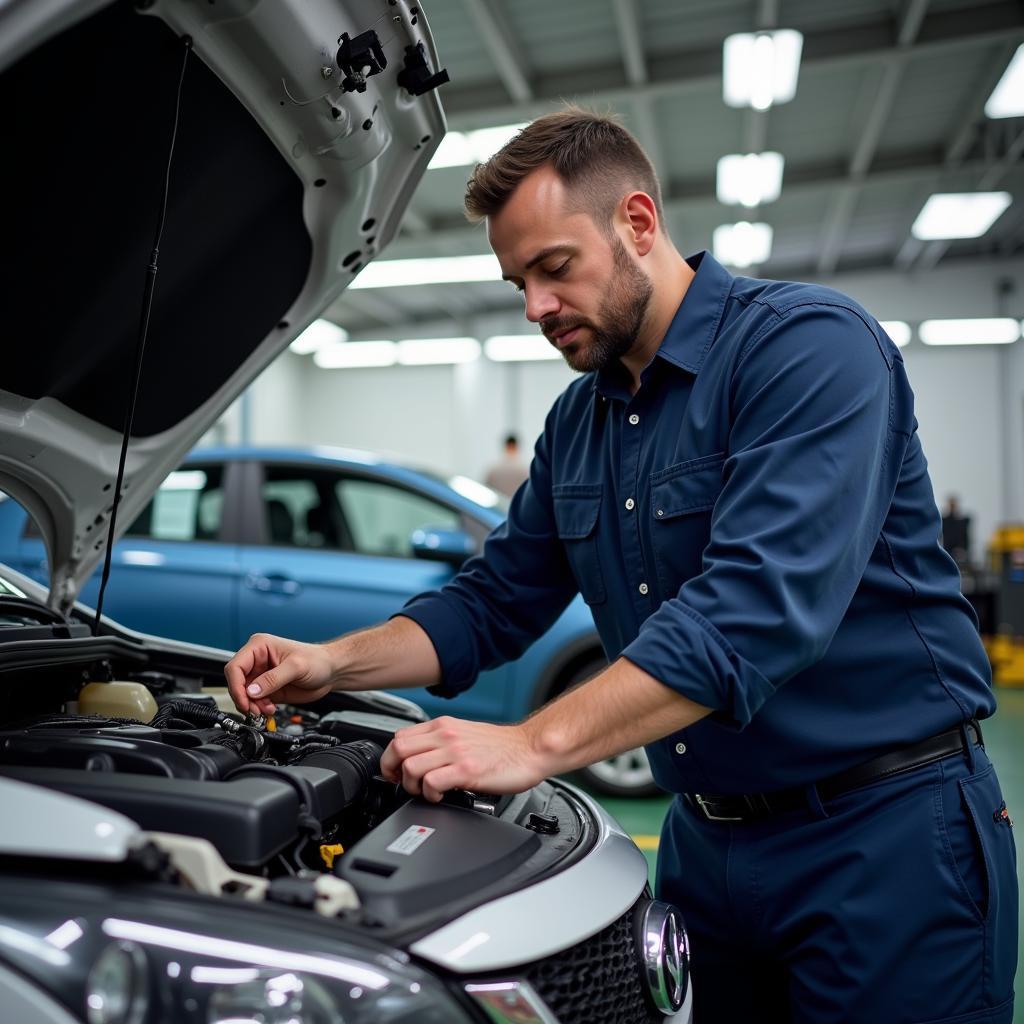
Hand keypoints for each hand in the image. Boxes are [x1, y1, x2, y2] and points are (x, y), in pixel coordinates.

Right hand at [224, 632, 336, 714]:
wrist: (330, 671)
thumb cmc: (317, 660)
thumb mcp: (296, 667)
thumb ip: (273, 679)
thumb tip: (252, 691)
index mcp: (259, 646)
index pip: (235, 666)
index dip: (236, 686)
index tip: (245, 700)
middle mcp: (257, 660)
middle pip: (236, 682)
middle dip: (244, 699)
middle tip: (255, 710)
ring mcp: (261, 676)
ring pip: (243, 695)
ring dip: (252, 706)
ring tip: (267, 709)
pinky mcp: (267, 689)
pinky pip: (254, 702)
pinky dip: (258, 709)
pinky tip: (270, 709)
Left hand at [381, 716, 549, 801]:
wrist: (530, 749)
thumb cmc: (502, 747)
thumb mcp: (465, 734)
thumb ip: (441, 741)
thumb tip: (419, 757)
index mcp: (443, 725)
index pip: (400, 736)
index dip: (391, 758)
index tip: (396, 773)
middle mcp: (446, 735)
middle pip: (398, 749)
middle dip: (394, 772)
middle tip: (405, 785)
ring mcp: (456, 752)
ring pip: (410, 767)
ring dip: (412, 786)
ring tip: (426, 792)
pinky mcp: (467, 770)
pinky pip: (432, 782)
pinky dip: (430, 794)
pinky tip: (442, 796)